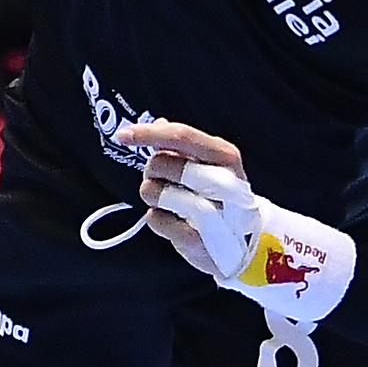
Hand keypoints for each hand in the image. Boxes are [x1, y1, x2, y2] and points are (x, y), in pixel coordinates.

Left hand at [126, 118, 245, 272]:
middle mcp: (223, 181)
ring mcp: (212, 213)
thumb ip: (181, 142)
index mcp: (224, 155)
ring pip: (154, 190)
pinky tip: (173, 220)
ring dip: (152, 194)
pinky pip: (154, 219)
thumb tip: (157, 122)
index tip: (122, 135)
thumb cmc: (219, 196)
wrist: (245, 244)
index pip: (181, 136)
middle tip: (161, 178)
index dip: (148, 133)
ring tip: (169, 201)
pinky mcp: (196, 240)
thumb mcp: (209, 163)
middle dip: (151, 170)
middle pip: (162, 162)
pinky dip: (156, 219)